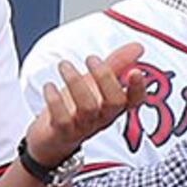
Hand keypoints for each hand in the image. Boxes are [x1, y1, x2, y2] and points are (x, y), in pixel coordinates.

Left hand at [26, 43, 157, 164]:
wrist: (52, 138)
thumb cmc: (76, 108)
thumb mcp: (96, 84)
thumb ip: (116, 65)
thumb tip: (137, 47)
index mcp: (114, 106)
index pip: (135, 100)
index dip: (138, 88)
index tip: (135, 70)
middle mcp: (102, 117)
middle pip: (114, 102)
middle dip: (104, 77)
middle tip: (91, 58)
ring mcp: (83, 126)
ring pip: (87, 107)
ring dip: (75, 82)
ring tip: (64, 65)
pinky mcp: (63, 132)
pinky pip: (62, 118)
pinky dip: (55, 100)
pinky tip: (49, 86)